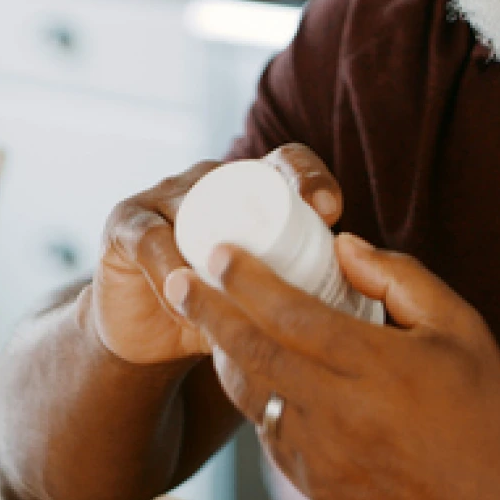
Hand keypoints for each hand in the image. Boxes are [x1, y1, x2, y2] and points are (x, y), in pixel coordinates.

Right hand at [91, 145, 343, 365]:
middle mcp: (211, 179)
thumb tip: (373, 302)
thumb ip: (310, 287)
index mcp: (253, 187)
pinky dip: (171, 270)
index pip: (288, 162)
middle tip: (297, 237)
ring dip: (218, 247)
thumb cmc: (226, 310)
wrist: (151, 337)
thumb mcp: (273, 295)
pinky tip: (186, 297)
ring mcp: (166, 195)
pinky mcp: (126, 224)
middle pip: (244, 176)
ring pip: (198, 208)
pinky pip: (151, 239)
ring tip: (240, 286)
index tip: (333, 211)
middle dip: (272, 201)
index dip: (310, 177)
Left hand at [164, 234, 499, 499]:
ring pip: (253, 398)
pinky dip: (256, 396)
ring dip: (225, 356)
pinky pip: (271, 433)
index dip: (249, 281)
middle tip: (177, 280)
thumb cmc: (487, 406)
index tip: (221, 253)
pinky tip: (256, 372)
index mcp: (377, 369)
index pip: (293, 316)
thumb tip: (343, 247)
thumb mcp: (459, 323)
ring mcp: (324, 458)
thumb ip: (399, 277)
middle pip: (255, 355)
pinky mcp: (318, 488)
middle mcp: (341, 415)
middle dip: (209, 312)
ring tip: (206, 320)